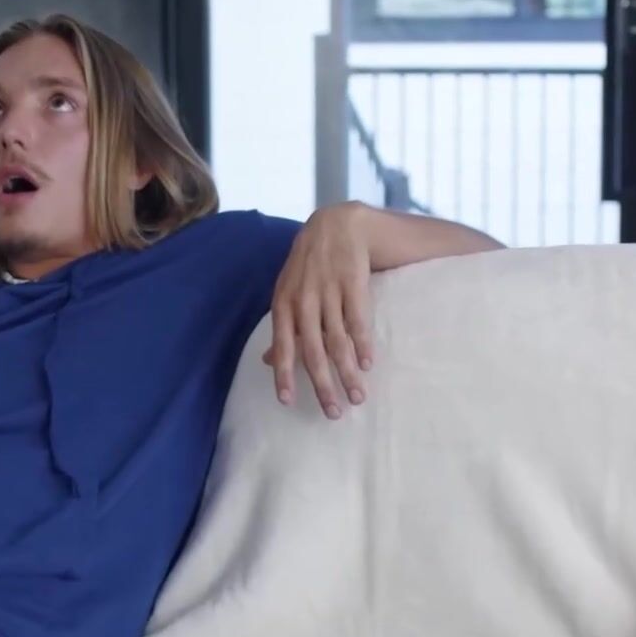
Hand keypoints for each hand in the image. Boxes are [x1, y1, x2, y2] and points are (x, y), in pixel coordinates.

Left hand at [264, 202, 375, 419]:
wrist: (338, 224)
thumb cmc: (310, 265)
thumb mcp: (288, 292)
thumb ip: (282, 328)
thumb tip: (268, 362)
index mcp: (284, 303)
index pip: (283, 345)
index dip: (285, 375)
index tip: (288, 402)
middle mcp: (304, 300)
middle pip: (313, 350)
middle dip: (323, 384)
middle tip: (334, 412)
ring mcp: (329, 291)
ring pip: (338, 341)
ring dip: (347, 373)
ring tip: (358, 396)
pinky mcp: (354, 283)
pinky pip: (358, 320)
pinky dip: (363, 344)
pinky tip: (367, 365)